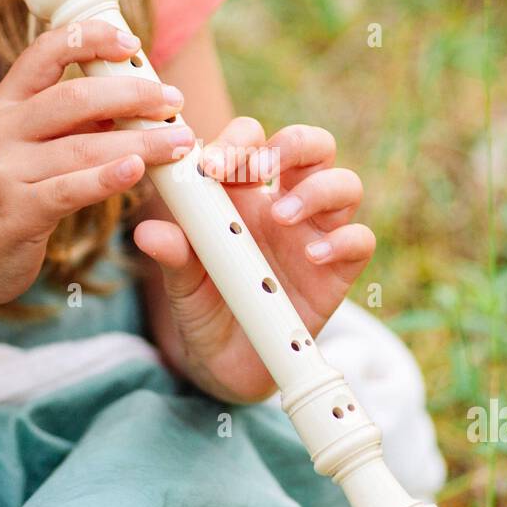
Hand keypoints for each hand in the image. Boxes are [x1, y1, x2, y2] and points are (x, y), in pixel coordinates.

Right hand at [0, 21, 192, 312]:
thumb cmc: (3, 197)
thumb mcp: (25, 147)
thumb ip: (68, 123)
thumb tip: (129, 99)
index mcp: (4, 104)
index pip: (45, 53)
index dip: (90, 39)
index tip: (132, 43)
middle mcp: (0, 130)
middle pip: (75, 97)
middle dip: (133, 94)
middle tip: (174, 101)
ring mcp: (4, 171)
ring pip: (83, 146)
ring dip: (141, 141)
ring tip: (181, 142)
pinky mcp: (16, 212)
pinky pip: (69, 190)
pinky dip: (107, 178)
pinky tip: (138, 170)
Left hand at [133, 118, 374, 401]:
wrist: (228, 366)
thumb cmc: (204, 309)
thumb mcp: (182, 283)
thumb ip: (173, 255)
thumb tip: (147, 232)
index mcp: (245, 194)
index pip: (254, 139)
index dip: (238, 141)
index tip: (212, 166)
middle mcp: (287, 203)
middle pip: (312, 146)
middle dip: (290, 145)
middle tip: (258, 171)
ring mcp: (317, 235)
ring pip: (344, 183)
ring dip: (316, 190)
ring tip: (281, 216)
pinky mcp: (339, 271)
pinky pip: (360, 241)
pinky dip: (342, 240)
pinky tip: (312, 257)